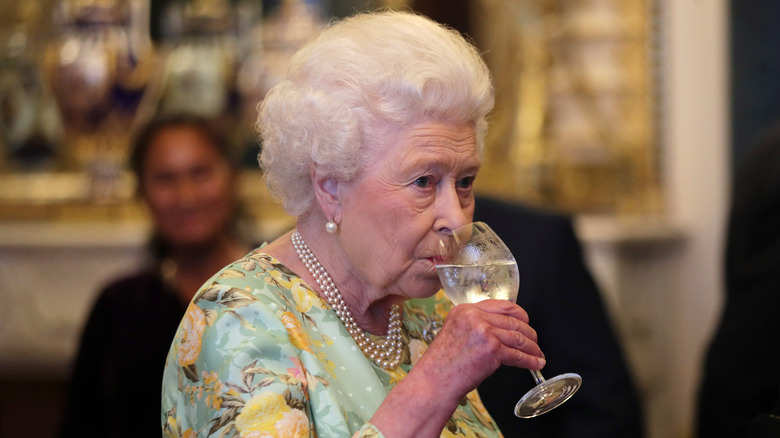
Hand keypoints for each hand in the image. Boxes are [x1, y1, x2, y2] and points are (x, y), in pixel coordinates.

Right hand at [416, 299, 545, 398]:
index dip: (518, 314)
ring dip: (532, 347)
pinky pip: (517, 354)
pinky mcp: (492, 349)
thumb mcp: (454, 332)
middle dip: (528, 332)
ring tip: (537, 354)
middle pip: (512, 320)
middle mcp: (474, 316)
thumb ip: (474, 325)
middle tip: (534, 341)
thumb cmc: (442, 364)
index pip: (500, 305)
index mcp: (464, 309)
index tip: (525, 322)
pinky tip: (535, 363)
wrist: (434, 381)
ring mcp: (484, 332)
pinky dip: (530, 360)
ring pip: (518, 337)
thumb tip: (499, 329)